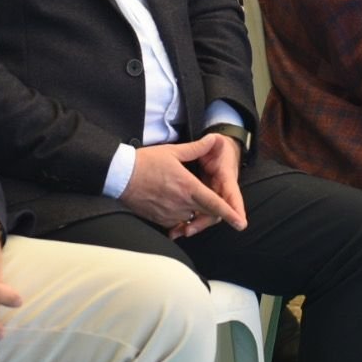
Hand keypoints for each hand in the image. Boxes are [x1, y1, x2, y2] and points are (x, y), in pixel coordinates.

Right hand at [121, 137, 247, 235]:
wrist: (120, 177)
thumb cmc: (146, 162)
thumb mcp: (173, 152)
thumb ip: (196, 148)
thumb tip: (213, 138)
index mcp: (188, 187)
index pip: (214, 203)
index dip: (230, 213)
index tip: (241, 223)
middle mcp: (182, 203)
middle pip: (206, 213)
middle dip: (213, 212)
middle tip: (216, 206)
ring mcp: (170, 214)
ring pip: (192, 218)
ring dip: (196, 212)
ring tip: (188, 199)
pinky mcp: (160, 220)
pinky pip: (177, 222)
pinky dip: (181, 217)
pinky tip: (175, 205)